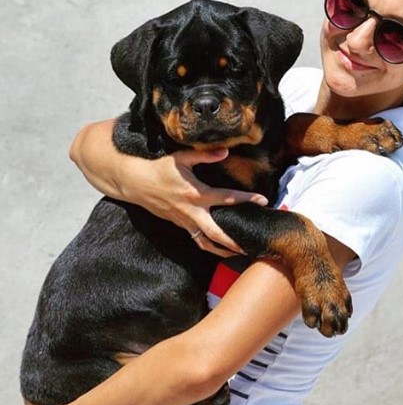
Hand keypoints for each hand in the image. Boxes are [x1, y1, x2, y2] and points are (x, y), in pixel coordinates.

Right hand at [120, 147, 267, 256]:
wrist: (136, 183)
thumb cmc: (160, 169)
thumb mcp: (182, 158)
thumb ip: (205, 156)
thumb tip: (226, 151)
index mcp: (196, 194)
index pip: (227, 198)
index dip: (246, 199)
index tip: (263, 200)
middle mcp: (192, 212)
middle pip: (217, 233)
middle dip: (234, 241)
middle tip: (252, 245)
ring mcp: (185, 221)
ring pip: (206, 243)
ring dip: (223, 250)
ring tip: (240, 253)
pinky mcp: (180, 225)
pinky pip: (197, 240)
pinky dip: (209, 246)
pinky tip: (219, 249)